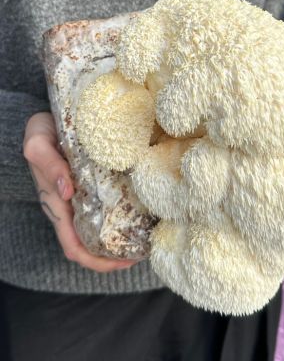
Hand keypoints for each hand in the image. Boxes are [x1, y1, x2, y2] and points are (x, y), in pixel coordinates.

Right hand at [23, 112, 136, 271]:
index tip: (122, 262)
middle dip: (112, 257)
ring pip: (97, 231)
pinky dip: (118, 220)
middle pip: (88, 245)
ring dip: (117, 241)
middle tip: (141, 254)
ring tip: (143, 240)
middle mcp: (69, 208)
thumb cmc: (42, 133)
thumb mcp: (38, 144)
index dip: (95, 260)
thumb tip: (67, 191)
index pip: (73, 245)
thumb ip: (49, 165)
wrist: (47, 122)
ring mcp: (80, 200)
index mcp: (56, 205)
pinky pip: (103, 211)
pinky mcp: (89, 189)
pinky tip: (137, 216)